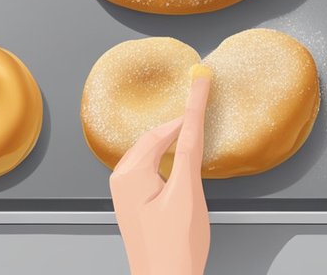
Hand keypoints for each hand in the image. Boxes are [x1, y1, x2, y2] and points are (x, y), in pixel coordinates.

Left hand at [111, 71, 211, 274]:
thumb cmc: (176, 248)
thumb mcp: (188, 194)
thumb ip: (191, 150)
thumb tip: (192, 117)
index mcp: (131, 173)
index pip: (167, 129)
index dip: (190, 105)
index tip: (203, 78)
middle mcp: (122, 179)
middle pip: (157, 137)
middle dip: (181, 121)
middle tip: (204, 96)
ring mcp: (126, 191)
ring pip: (154, 150)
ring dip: (176, 137)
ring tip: (197, 122)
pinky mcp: (136, 202)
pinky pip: (152, 165)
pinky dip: (170, 153)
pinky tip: (184, 153)